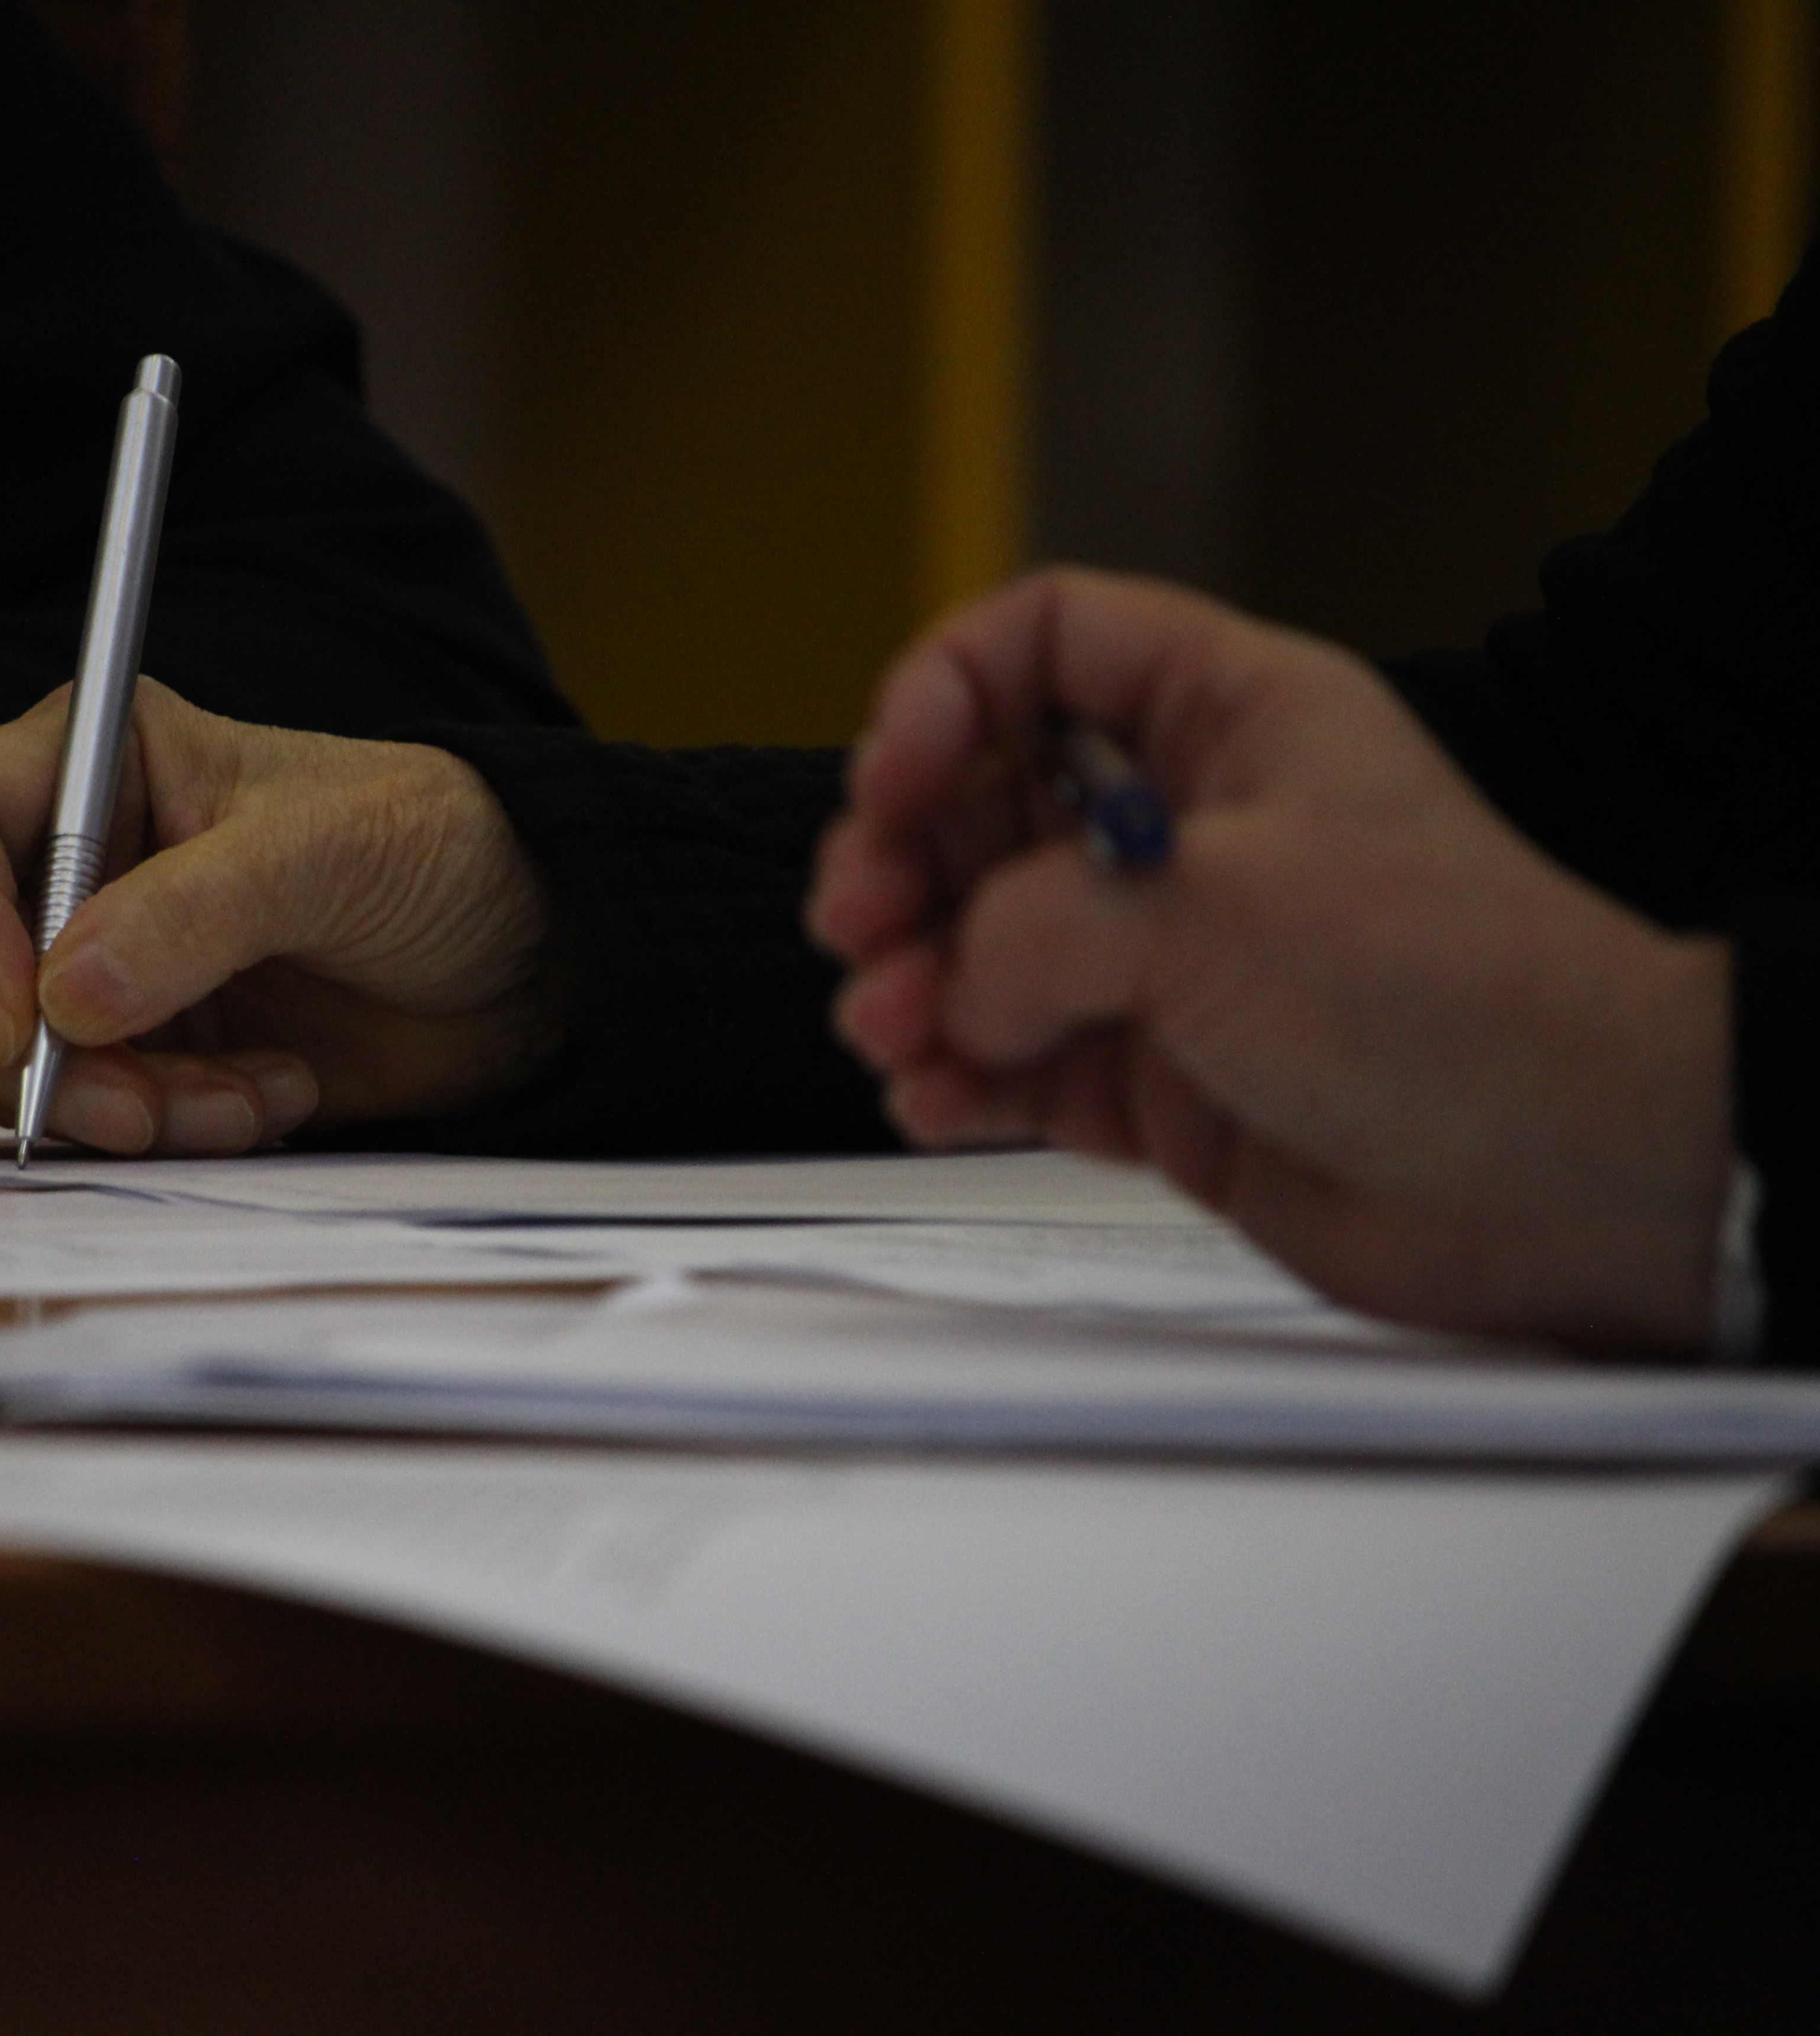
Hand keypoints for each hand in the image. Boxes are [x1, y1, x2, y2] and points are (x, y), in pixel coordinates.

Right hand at [0, 681, 567, 1152]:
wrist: (529, 959)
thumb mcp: (329, 851)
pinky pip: (88, 1112)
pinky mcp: (136, 1050)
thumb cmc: (436, 850)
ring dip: (114, 1104)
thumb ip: (197, 911)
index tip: (12, 1025)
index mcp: (96, 758)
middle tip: (133, 1106)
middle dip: (26, 1053)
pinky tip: (270, 1098)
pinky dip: (167, 1128)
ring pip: (9, 1059)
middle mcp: (70, 857)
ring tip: (245, 1099)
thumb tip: (63, 996)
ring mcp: (94, 961)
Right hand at [808, 570, 1732, 1350]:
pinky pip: (1004, 1056)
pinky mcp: (1150, 1075)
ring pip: (973, 940)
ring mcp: (1161, 956)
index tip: (893, 783)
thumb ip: (1037, 926)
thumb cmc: (1446, 997)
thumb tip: (957, 982)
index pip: (1043, 644)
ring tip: (897, 1031)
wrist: (1558, 1173)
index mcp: (1226, 718)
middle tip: (860, 928)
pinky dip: (951, 1075)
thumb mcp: (1213, 906)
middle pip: (976, 802)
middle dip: (896, 864)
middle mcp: (1184, 825)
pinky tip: (935, 1096)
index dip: (943, 694)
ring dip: (908, 981)